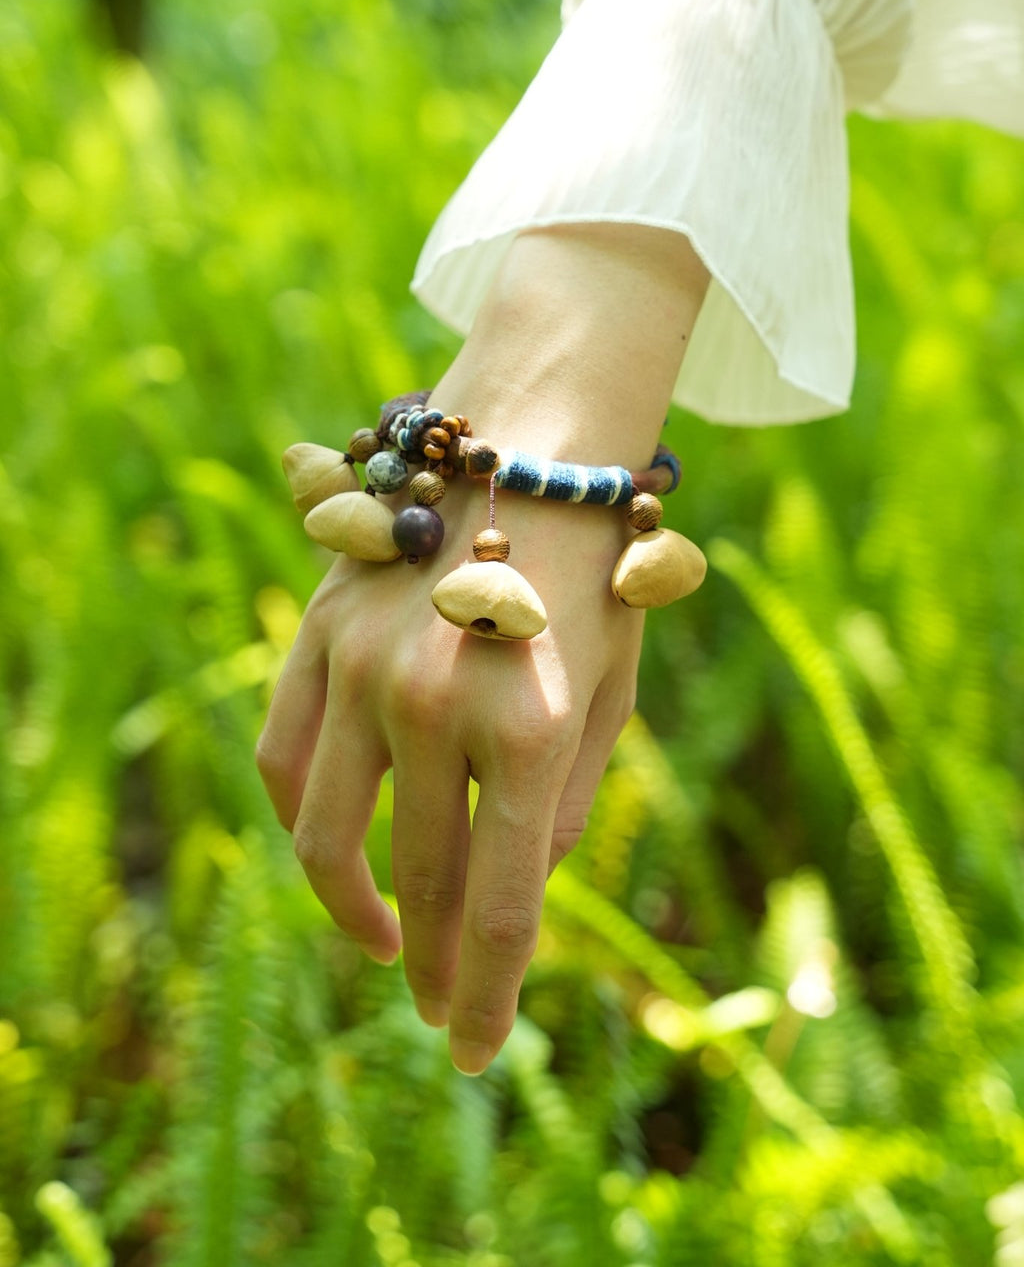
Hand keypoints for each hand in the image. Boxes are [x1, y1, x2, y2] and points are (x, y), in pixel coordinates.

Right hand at [257, 221, 709, 1073]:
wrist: (537, 437)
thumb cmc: (596, 571)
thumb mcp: (611, 692)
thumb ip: (563, 805)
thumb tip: (511, 898)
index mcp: (532, 725)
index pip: (495, 909)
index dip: (481, 997)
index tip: (471, 1051)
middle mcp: (436, 701)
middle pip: (416, 880)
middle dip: (429, 963)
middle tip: (438, 1007)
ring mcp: (363, 663)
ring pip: (323, 832)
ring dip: (351, 905)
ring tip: (383, 940)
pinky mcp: (318, 630)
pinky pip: (283, 752)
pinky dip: (300, 811)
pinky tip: (330, 843)